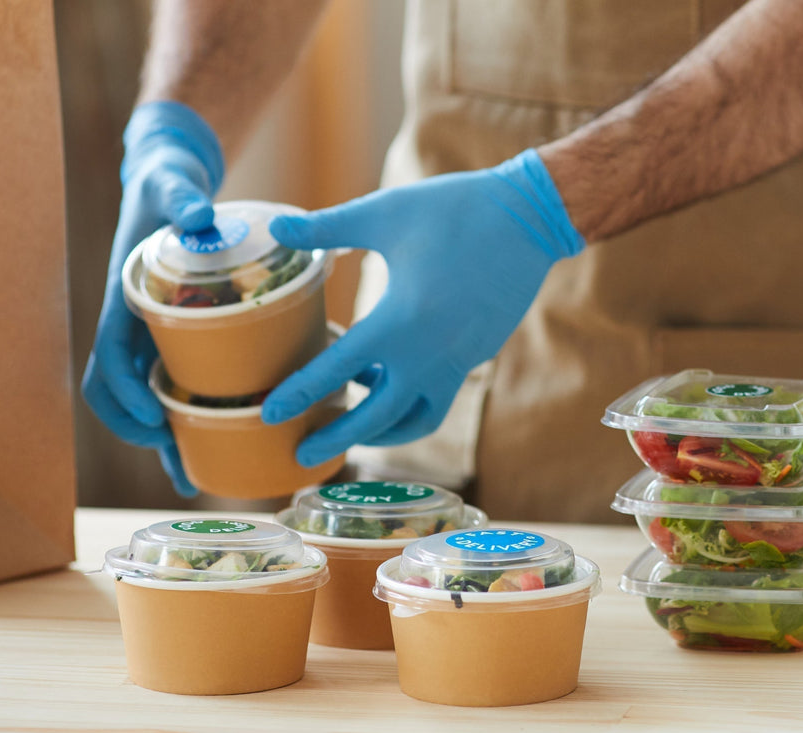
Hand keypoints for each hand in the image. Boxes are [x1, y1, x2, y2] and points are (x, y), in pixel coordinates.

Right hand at [81, 101, 224, 496]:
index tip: (153, 418)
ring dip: (160, 439)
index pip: (107, 356)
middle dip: (135, 429)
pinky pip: (169, 385)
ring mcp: (149, 335)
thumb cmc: (166, 185)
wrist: (168, 182)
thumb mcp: (172, 185)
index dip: (124, 393)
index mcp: (122, 298)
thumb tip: (200, 215)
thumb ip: (182, 197)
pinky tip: (211, 444)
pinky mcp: (170, 337)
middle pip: (115, 392)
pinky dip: (183, 418)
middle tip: (171, 454)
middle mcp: (130, 324)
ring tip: (190, 478)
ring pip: (141, 399)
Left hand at [261, 148, 584, 467]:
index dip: (299, 394)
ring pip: (414, 418)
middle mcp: (429, 355)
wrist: (532, 217)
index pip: (335, 372)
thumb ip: (324, 227)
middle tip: (302, 452)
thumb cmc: (454, 210)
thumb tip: (275, 225)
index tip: (270, 414)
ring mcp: (457, 360)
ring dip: (379, 428)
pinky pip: (435, 394)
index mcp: (398, 323)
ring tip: (349, 417)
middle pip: (377, 419)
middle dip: (337, 438)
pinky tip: (383, 372)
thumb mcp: (384, 213)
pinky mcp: (475, 355)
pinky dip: (405, 397)